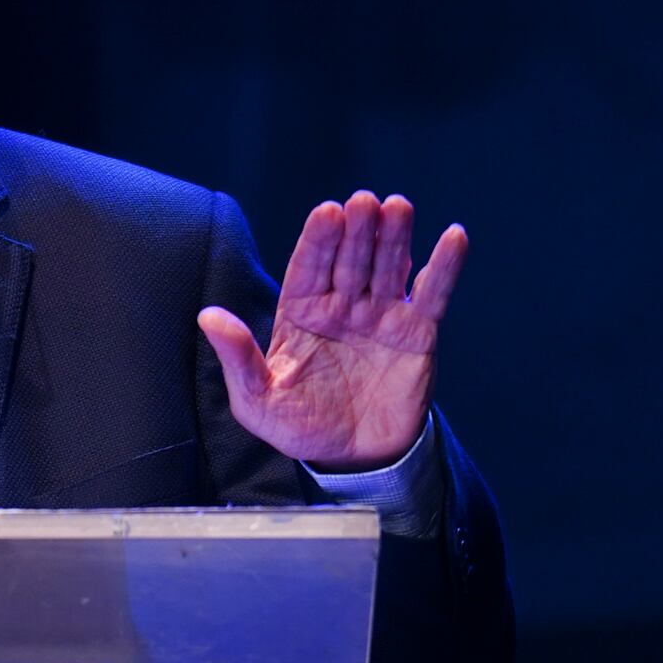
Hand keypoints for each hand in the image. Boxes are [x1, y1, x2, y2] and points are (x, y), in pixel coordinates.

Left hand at [198, 191, 466, 471]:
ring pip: (388, 267)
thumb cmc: (299, 426)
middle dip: (357, 231)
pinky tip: (455, 236)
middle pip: (350, 259)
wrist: (354, 459)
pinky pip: (432, 295)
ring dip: (395, 237)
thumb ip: (238, 358)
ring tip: (398, 207)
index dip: (318, 241)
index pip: (308, 268)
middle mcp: (341, 305)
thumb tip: (208, 316)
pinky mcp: (416, 333)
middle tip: (364, 202)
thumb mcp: (257, 400)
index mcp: (301, 312)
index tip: (328, 213)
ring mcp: (380, 315)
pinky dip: (445, 267)